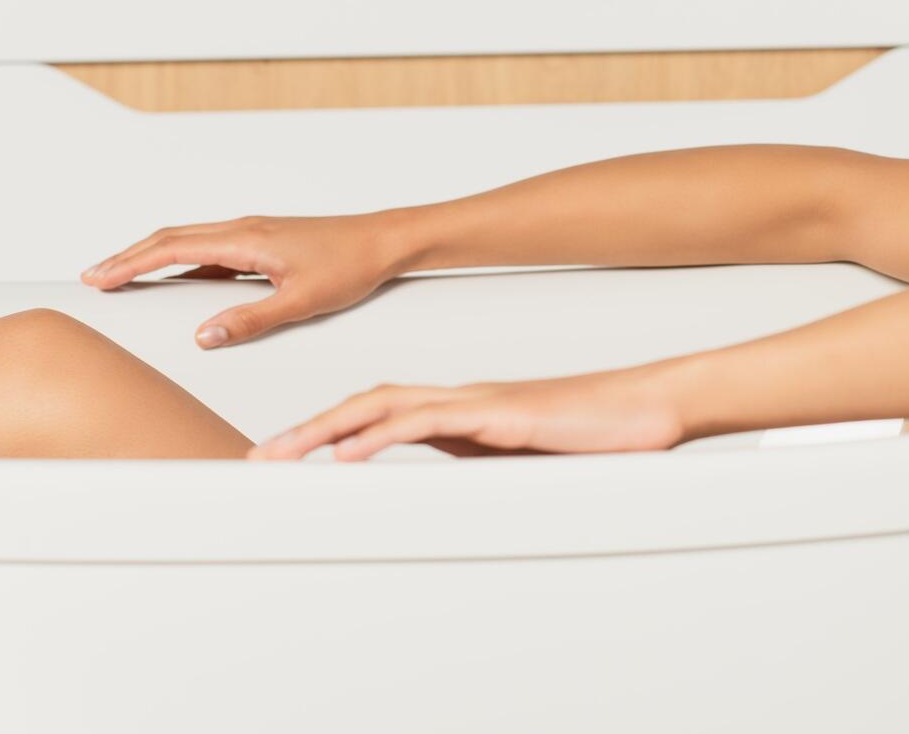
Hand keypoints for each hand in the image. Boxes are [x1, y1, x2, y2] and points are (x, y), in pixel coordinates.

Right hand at [80, 212, 418, 349]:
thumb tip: (203, 335)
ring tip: (124, 278)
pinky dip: (185, 263)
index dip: (130, 263)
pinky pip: (213, 250)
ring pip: (192, 242)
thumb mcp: (302, 301)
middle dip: (130, 257)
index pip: (173, 248)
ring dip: (154, 257)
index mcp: (246, 239)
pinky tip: (179, 283)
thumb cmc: (352, 265)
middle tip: (94, 278)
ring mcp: (254, 234)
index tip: (98, 278)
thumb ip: (251, 320)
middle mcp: (245, 230)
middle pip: (173, 239)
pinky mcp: (266, 243)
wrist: (387, 241)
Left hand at [246, 365, 691, 461]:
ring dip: (326, 430)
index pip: (383, 414)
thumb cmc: (597, 437)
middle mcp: (461, 401)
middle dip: (308, 431)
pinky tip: (350, 454)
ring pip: (384, 406)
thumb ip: (485, 473)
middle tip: (261, 458)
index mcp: (464, 414)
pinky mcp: (498, 416)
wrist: (647, 411)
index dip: (331, 431)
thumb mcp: (527, 466)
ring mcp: (477, 404)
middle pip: (367, 404)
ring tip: (283, 454)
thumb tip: (450, 506)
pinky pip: (427, 424)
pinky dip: (381, 436)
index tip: (289, 457)